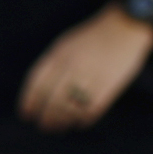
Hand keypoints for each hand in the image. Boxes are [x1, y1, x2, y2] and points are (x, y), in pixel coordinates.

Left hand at [18, 7, 152, 129]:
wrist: (126, 26)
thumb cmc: (93, 37)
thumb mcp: (66, 43)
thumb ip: (53, 64)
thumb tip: (39, 92)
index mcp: (59, 54)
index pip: (37, 83)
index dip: (29, 101)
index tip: (26, 114)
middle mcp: (72, 66)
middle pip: (52, 99)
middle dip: (45, 116)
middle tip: (43, 126)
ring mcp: (91, 75)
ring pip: (71, 107)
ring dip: (62, 121)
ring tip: (59, 127)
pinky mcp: (110, 84)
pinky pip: (92, 108)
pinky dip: (84, 119)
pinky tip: (80, 123)